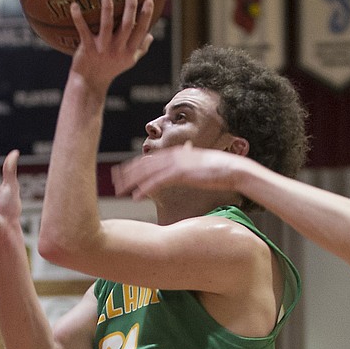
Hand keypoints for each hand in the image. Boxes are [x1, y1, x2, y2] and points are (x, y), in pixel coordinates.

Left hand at [69, 0, 154, 86]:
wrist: (90, 83)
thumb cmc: (110, 69)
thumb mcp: (128, 62)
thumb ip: (140, 48)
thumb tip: (150, 35)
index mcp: (129, 52)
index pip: (141, 31)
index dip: (146, 16)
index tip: (148, 0)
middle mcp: (118, 50)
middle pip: (126, 26)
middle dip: (130, 8)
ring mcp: (102, 49)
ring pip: (107, 25)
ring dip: (107, 9)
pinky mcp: (88, 49)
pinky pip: (83, 30)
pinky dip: (78, 18)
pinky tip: (74, 4)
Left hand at [112, 143, 242, 201]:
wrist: (234, 169)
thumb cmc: (222, 170)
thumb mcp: (202, 165)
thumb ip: (191, 165)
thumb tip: (188, 170)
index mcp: (179, 152)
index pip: (153, 159)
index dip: (137, 166)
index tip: (125, 173)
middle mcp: (175, 155)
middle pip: (146, 163)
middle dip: (128, 172)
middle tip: (114, 180)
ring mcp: (178, 163)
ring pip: (148, 171)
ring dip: (132, 180)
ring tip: (120, 190)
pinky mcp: (182, 173)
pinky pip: (159, 181)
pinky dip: (146, 187)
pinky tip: (136, 196)